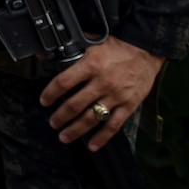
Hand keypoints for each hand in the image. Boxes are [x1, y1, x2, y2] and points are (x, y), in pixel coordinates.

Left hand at [41, 36, 165, 150]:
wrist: (145, 49)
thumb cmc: (117, 46)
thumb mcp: (90, 42)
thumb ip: (69, 51)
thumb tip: (44, 55)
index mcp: (90, 65)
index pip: (63, 83)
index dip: (50, 94)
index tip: (44, 101)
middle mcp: (102, 82)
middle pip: (75, 105)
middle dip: (60, 116)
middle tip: (53, 123)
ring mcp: (116, 96)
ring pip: (92, 117)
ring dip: (76, 129)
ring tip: (64, 136)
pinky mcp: (129, 105)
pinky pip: (114, 125)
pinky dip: (102, 137)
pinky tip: (93, 145)